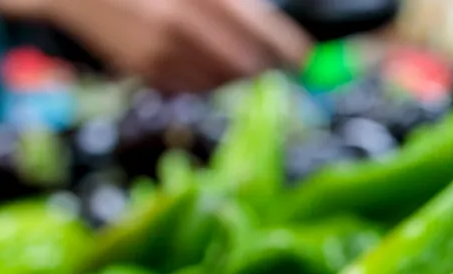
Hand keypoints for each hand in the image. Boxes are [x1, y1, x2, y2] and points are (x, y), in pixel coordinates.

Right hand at [0, 0, 310, 92]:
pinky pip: (193, 87)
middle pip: (248, 65)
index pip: (264, 31)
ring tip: (218, 51)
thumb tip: (273, 34)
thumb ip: (235, 4)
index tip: (306, 62)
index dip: (291, 51)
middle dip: (261, 63)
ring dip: (230, 72)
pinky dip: (201, 77)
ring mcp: (162, 52)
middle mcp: (183, 24)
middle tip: (265, 58)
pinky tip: (189, 56)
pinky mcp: (146, 72)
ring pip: (222, 81)